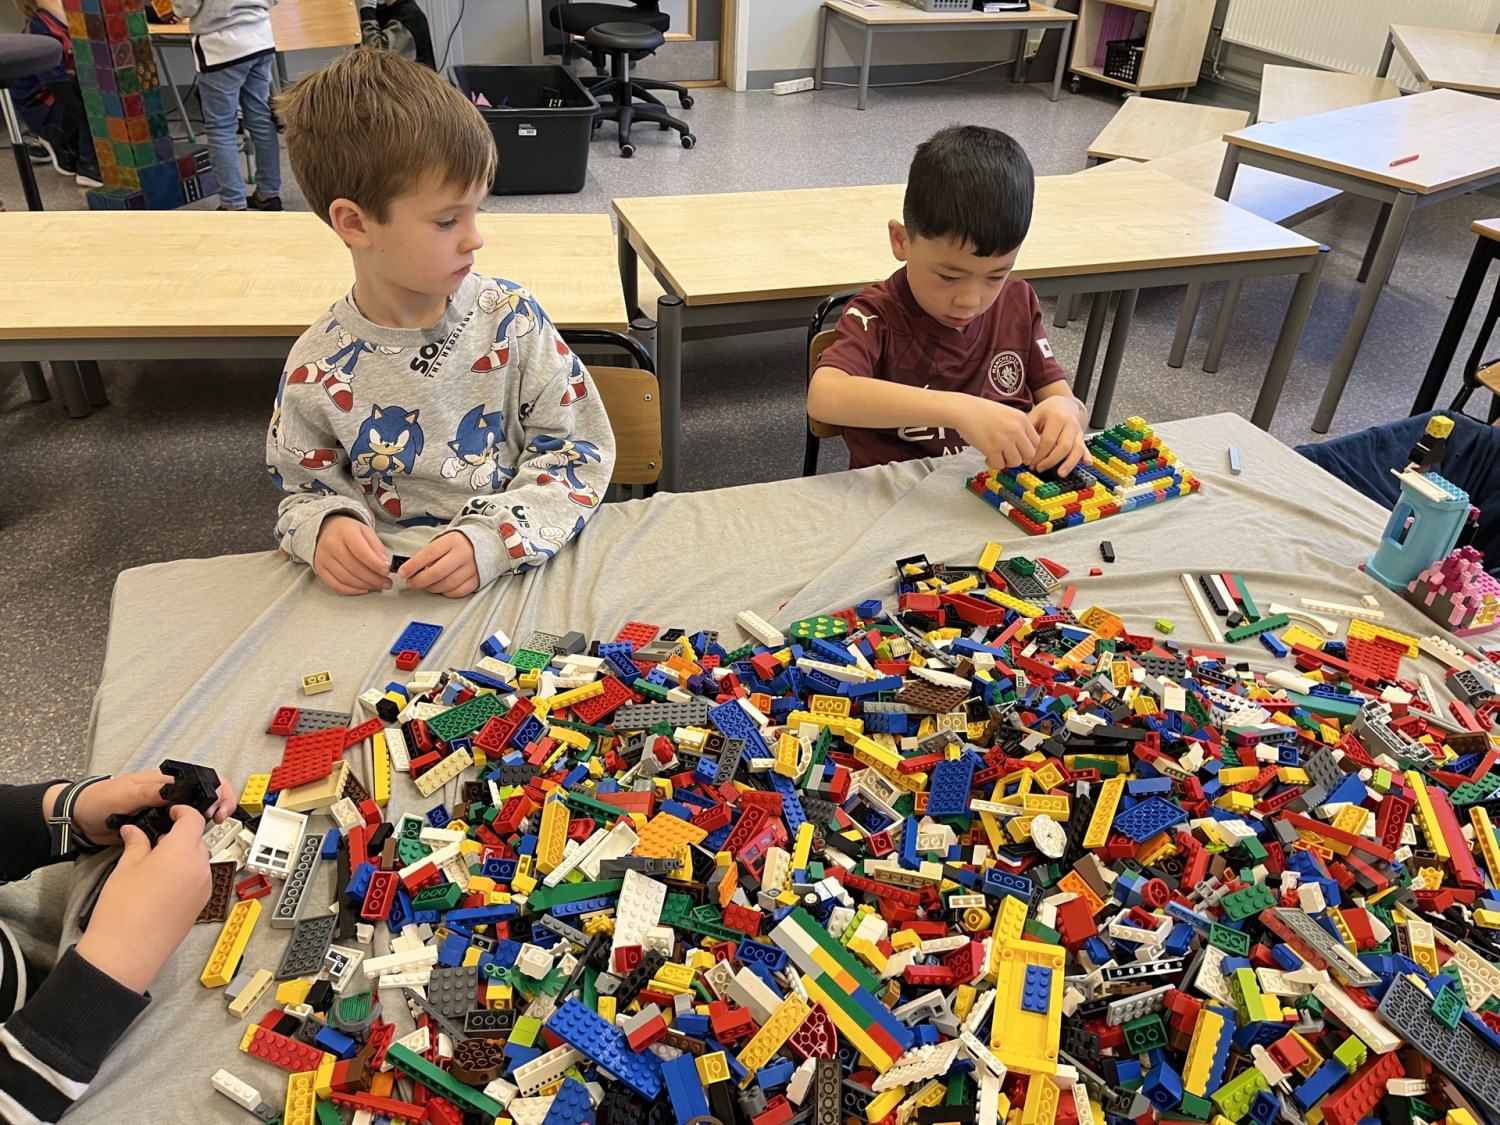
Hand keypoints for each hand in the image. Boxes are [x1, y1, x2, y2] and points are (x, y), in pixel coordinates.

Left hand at [61, 770, 238, 846]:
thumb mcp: (126, 793)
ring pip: (195, 815)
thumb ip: (151, 791)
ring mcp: (164, 812)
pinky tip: (191, 841)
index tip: (215, 808)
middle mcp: (169, 795)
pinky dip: (189, 835)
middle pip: (205, 795)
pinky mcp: (157, 829)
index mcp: (165, 782)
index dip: (216, 791)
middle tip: (219, 817)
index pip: (202, 779)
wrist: (80, 821)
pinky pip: (180, 832)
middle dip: (219, 804)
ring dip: (206, 821)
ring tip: (211, 828)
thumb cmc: (99, 800)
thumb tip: (176, 791)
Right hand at [75, 806, 211, 993]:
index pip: (193, 820)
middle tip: (156, 843)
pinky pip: (199, 880)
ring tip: (156, 868)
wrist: (126, 952)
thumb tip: (134, 831)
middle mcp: (199, 869)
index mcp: (181, 853)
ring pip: (199, 861)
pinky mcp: (201, 905)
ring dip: (184, 858)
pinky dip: (187, 876)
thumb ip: (136, 843)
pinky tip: (163, 886)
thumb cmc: (122, 912)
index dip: (183, 812)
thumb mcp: (125, 867)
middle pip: (197, 841)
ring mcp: (204, 888)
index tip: (173, 812)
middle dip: (180, 838)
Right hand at [314, 514, 391, 595]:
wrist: (326, 529)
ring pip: (346, 578)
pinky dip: (351, 590)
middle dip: (373, 578)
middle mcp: (331, 545)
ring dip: (365, 585)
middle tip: (387, 583)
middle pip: (354, 568)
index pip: (361, 552)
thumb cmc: (350, 531)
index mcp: (345, 532)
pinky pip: (335, 584)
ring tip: (379, 586)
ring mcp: (323, 558)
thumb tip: (384, 565)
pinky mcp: (320, 569)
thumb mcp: (366, 531)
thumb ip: (376, 547)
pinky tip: (364, 589)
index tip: (387, 572)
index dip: (375, 564)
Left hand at [399, 532, 479, 597]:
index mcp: (452, 541)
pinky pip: (457, 592)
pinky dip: (446, 593)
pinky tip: (441, 588)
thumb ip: (431, 554)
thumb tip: (413, 570)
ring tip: (425, 585)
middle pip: (437, 573)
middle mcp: (463, 554)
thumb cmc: (460, 542)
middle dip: (419, 581)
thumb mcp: (445, 540)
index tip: (402, 573)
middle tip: (410, 583)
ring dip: (431, 588)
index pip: (428, 554)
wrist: (488, 542)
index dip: (413, 565)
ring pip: (446, 585)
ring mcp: (472, 569)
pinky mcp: (477, 580)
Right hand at [953, 399, 1037, 469]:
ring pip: (1016, 462)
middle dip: (1019, 458)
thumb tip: (1024, 448)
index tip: (1019, 451)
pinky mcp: (991, 448)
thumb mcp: (1007, 413)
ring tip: (997, 456)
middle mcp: (1016, 429)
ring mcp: (1004, 439)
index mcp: (1022, 419)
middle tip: (1008, 455)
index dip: (1028, 449)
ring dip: (1006, 462)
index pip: (1037, 442)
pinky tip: (987, 457)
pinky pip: (999, 464)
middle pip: (1029, 454)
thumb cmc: (983, 411)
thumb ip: (1018, 427)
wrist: (963, 409)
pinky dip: (994, 463)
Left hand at [1029, 396, 1090, 474]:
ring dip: (1069, 463)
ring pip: (1076, 449)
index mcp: (1057, 418)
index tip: (1030, 463)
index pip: (1048, 440)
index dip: (1039, 454)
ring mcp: (1078, 431)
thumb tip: (1022, 448)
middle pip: (1063, 446)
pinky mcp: (1082, 437)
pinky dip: (1087, 456)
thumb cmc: (1048, 411)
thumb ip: (1030, 430)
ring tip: (1061, 474)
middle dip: (1051, 461)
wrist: (1064, 404)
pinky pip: (1085, 448)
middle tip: (1039, 469)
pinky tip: (1088, 463)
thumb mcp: (1036, 414)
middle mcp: (1070, 425)